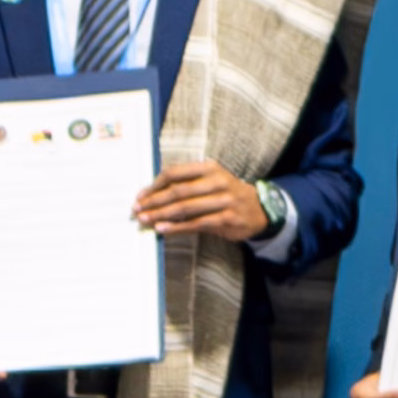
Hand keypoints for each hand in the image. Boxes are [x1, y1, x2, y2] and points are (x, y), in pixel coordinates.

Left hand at [134, 160, 267, 241]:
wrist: (259, 209)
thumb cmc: (227, 194)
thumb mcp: (211, 181)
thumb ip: (187, 185)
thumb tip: (154, 195)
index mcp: (209, 168)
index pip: (175, 173)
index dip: (155, 185)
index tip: (141, 195)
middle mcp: (217, 181)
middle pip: (178, 191)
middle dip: (154, 201)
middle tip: (137, 209)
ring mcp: (223, 200)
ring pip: (186, 208)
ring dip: (162, 215)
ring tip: (145, 220)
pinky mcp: (227, 219)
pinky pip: (196, 223)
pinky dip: (177, 227)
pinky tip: (163, 229)